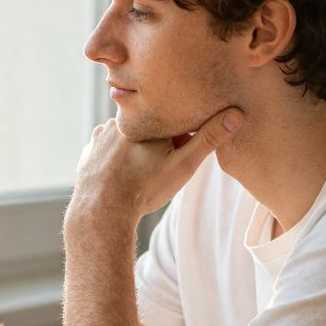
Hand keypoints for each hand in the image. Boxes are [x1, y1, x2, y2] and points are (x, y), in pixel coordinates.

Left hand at [68, 108, 242, 225]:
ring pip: (129, 136)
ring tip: (140, 173)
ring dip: (137, 149)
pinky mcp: (90, 149)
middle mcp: (122, 120)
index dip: (181, 140)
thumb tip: (236, 114)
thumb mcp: (183, 165)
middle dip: (159, 144)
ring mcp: (102, 134)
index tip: (178, 156)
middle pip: (150, 127)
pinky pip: (109, 147)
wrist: (101, 211)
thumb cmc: (145, 189)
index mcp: (147, 118)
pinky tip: (122, 173)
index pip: (173, 120)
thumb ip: (208, 139)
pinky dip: (117, 157)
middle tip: (157, 170)